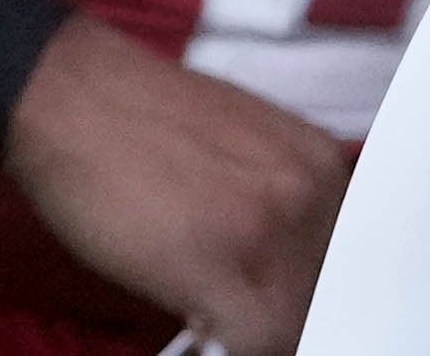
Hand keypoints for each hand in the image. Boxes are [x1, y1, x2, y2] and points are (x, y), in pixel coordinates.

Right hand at [1, 9, 347, 353]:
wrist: (77, 98)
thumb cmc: (146, 122)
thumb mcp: (248, 148)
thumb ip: (281, 198)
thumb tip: (296, 259)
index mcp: (321, 163)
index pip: (351, 255)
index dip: (316, 289)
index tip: (293, 302)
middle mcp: (312, 192)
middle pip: (328, 290)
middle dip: (291, 309)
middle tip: (248, 310)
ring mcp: (268, 231)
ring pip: (297, 321)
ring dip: (265, 328)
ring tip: (221, 317)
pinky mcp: (216, 268)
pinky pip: (258, 340)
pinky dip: (233, 347)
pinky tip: (201, 331)